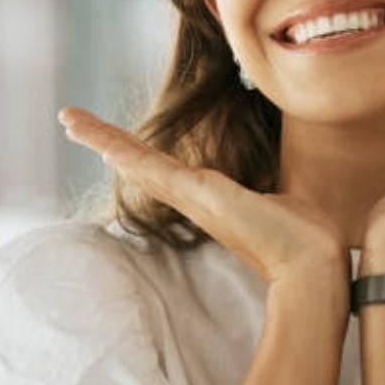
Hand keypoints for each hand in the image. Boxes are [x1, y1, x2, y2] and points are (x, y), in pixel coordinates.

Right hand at [58, 107, 350, 286]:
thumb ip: (271, 189)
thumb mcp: (282, 198)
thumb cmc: (306, 237)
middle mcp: (195, 198)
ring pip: (138, 163)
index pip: (163, 168)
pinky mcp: (200, 196)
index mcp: (211, 197)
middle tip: (70, 120)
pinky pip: (153, 169)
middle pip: (138, 163)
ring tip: (70, 120)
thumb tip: (282, 186)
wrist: (314, 265)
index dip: (135, 151)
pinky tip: (101, 142)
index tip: (111, 140)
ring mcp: (193, 198)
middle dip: (105, 139)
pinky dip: (124, 151)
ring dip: (103, 139)